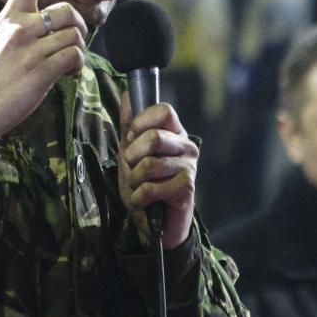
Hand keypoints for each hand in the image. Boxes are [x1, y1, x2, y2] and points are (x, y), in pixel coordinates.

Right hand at [0, 0, 87, 139]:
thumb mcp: (4, 41)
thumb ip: (27, 28)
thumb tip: (60, 28)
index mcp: (10, 16)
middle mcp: (20, 27)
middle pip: (68, 12)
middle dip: (78, 28)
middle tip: (72, 44)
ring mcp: (30, 48)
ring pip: (75, 37)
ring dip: (77, 52)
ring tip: (64, 66)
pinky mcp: (40, 69)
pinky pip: (74, 57)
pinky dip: (77, 67)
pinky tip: (66, 75)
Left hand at [118, 92, 197, 248]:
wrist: (154, 222)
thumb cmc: (144, 183)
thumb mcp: (130, 151)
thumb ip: (130, 124)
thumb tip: (127, 94)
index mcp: (175, 132)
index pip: (164, 110)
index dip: (142, 122)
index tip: (131, 138)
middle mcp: (186, 146)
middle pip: (154, 137)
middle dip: (132, 156)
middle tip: (132, 168)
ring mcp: (189, 167)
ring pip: (149, 165)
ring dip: (134, 180)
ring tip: (138, 187)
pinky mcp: (187, 189)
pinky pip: (152, 188)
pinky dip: (139, 197)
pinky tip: (143, 201)